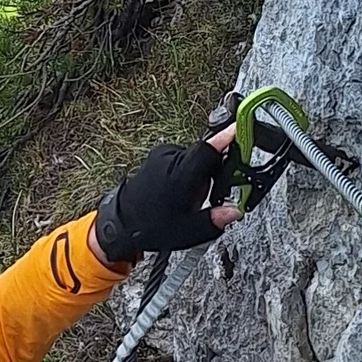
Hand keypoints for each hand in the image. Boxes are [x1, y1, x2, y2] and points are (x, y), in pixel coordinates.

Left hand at [93, 133, 239, 267]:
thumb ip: (216, 219)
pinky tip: (179, 189)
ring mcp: (162, 154)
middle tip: (206, 195)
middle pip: (206, 154)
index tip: (240, 131)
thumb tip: (235, 211)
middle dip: (214, 172)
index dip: (226, 139)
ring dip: (199, 173)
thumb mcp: (190, 230)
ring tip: (188, 196)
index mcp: (181, 176)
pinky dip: (188, 170)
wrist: (121, 223)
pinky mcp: (157, 154)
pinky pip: (183, 157)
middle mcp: (170, 159)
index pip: (209, 149)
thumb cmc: (151, 226)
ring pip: (195, 156)